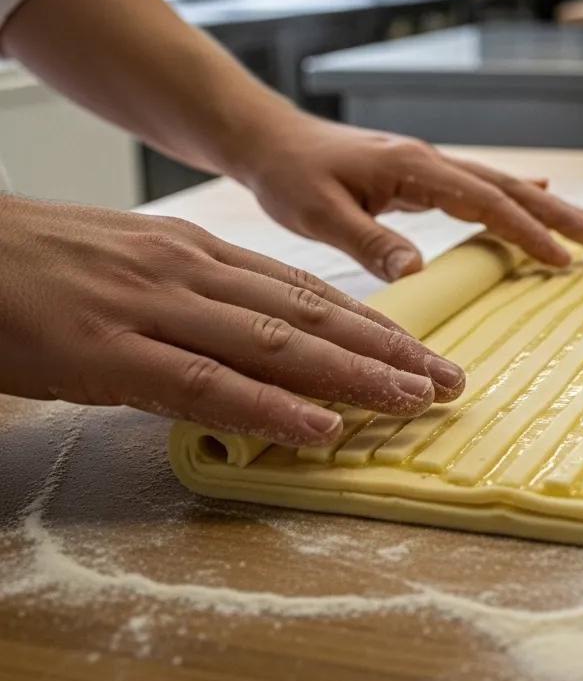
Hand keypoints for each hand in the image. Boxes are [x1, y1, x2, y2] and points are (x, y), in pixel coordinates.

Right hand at [0, 195, 466, 445]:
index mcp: (197, 252)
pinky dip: (270, 408)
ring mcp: (153, 307)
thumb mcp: (131, 264)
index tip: (418, 349)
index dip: (368, 322)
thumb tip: (247, 335)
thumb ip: (192, 294)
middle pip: (309, 315)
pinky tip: (321, 428)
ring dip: (353, 376)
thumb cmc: (37, 261)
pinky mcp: (109, 351)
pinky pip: (206, 384)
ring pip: (277, 345)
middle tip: (445, 380)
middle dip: (386, 350)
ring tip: (412, 402)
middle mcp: (191, 271)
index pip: (303, 291)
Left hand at [235, 117, 582, 281]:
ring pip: (497, 183)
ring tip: (582, 224)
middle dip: (554, 215)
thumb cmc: (290, 176)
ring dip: (542, 205)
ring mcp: (427, 164)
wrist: (270, 140)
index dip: (525, 230)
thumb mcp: (320, 214)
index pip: (484, 201)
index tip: (561, 259)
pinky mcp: (419, 172)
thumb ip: (370, 242)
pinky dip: (513, 195)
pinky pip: (478, 185)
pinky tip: (535, 196)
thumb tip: (420, 272)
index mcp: (413, 168)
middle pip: (506, 186)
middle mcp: (429, 160)